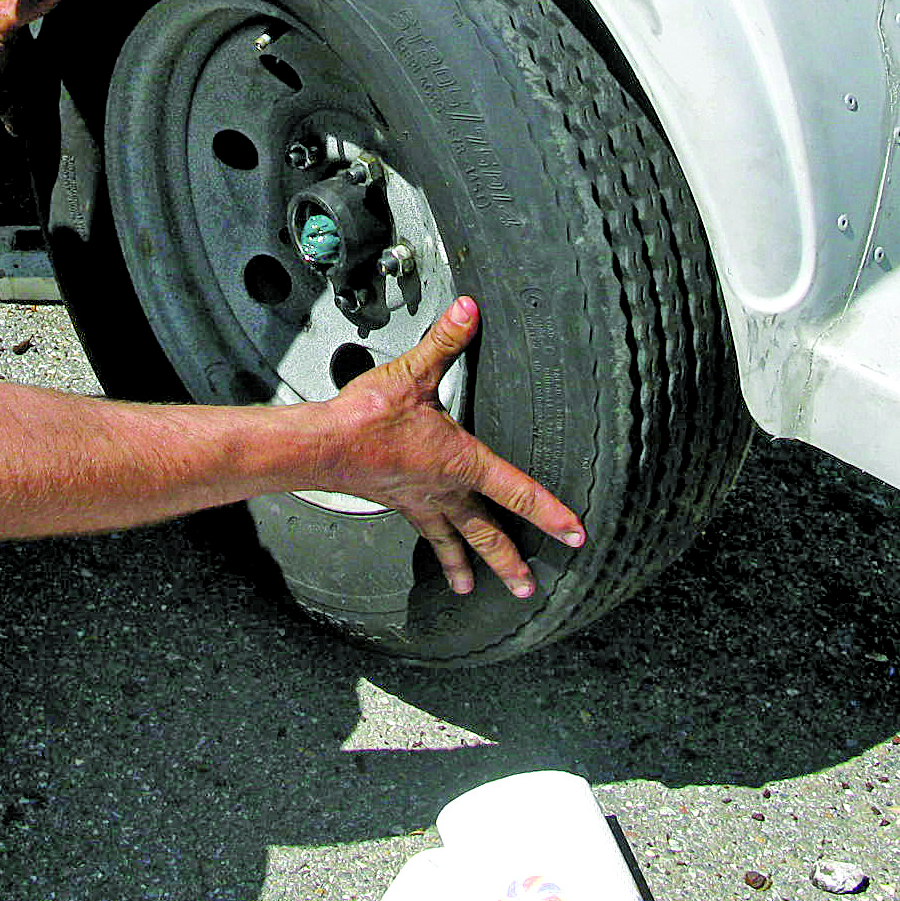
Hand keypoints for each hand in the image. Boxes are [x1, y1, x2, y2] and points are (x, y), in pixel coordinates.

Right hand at [321, 296, 585, 598]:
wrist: (324, 446)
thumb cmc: (366, 418)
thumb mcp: (413, 373)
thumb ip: (445, 341)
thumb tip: (468, 311)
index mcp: (460, 462)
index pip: (517, 491)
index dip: (551, 513)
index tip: (575, 535)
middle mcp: (445, 489)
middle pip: (487, 532)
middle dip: (510, 560)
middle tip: (528, 586)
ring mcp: (421, 501)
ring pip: (455, 540)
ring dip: (469, 566)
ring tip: (475, 589)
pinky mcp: (399, 503)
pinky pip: (425, 531)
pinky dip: (435, 547)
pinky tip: (435, 554)